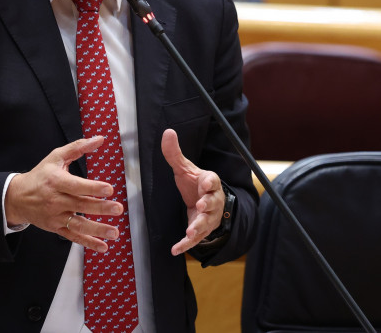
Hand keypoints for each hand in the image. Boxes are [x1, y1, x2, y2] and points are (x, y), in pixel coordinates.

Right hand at [5, 136, 123, 251]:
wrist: (17, 197)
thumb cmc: (40, 175)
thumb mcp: (56, 157)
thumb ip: (78, 147)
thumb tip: (99, 139)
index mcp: (56, 181)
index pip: (76, 186)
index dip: (93, 188)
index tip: (109, 189)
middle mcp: (55, 200)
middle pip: (80, 205)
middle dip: (100, 208)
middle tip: (117, 209)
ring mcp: (55, 216)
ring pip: (78, 224)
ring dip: (97, 230)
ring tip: (114, 232)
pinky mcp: (56, 228)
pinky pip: (73, 236)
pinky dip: (88, 243)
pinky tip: (102, 246)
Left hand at [161, 128, 225, 255]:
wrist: (204, 203)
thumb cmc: (194, 184)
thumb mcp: (184, 169)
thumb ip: (174, 153)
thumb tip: (167, 131)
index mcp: (210, 183)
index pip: (213, 181)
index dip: (209, 182)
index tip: (205, 182)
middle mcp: (212, 201)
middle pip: (213, 203)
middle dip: (208, 205)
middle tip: (201, 207)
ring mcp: (208, 217)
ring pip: (206, 223)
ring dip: (198, 227)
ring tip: (190, 232)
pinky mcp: (201, 231)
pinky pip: (195, 239)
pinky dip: (186, 245)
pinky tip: (175, 250)